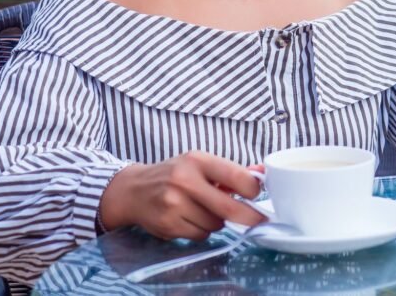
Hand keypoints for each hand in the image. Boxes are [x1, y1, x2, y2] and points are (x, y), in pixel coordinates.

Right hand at [98, 151, 266, 240]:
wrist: (133, 190)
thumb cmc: (173, 174)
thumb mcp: (199, 163)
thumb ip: (230, 171)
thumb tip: (262, 173)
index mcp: (197, 160)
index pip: (237, 176)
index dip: (253, 189)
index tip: (256, 194)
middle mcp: (185, 180)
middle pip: (229, 208)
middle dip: (248, 216)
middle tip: (257, 219)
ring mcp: (174, 204)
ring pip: (215, 224)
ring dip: (217, 222)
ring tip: (204, 210)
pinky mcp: (168, 224)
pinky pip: (200, 235)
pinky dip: (201, 231)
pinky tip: (189, 218)